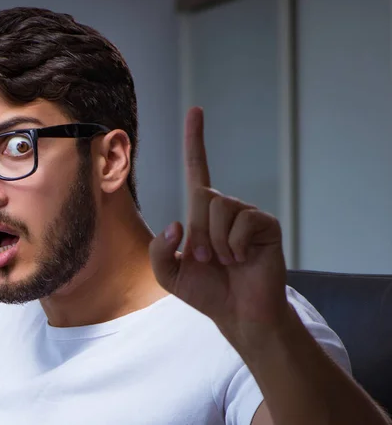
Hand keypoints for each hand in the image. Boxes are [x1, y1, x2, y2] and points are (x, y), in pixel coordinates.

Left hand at [149, 107, 288, 345]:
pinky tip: (243, 259)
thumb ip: (158, 250)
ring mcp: (246, 215)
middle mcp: (225, 209)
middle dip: (199, 234)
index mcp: (202, 215)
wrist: (238, 312)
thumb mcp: (169, 274)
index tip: (195, 111)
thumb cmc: (206, 292)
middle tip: (206, 260)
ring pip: (221, 207)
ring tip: (226, 261)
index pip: (197, 171)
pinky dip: (235, 245)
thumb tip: (176, 222)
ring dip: (217, 241)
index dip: (195, 142)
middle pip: (203, 197)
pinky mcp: (265, 224)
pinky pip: (244, 220)